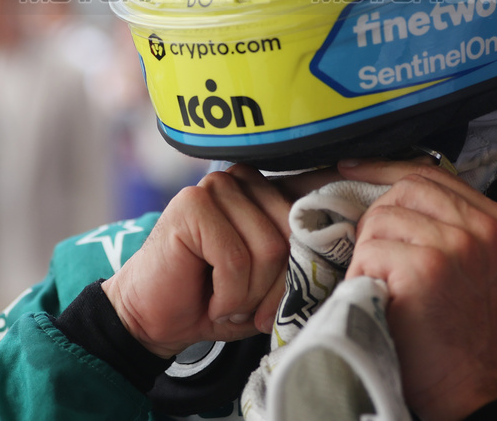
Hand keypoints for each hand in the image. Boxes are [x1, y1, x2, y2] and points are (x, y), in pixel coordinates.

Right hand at [102, 164, 337, 357]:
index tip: (300, 291)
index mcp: (266, 188)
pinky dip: (227, 295)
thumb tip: (343, 257)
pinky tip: (209, 298)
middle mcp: (243, 178)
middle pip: (292, 237)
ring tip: (225, 300)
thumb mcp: (270, 282)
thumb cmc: (214, 298)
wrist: (153, 318)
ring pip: (268, 249)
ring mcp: (216, 186)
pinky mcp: (192, 205)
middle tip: (248, 305)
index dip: (311, 259)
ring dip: (249, 295)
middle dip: (275, 287)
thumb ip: (301, 263)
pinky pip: (235, 260)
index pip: (313, 213)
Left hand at [341, 158, 496, 420]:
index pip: (431, 173)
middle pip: (405, 189)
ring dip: (369, 252)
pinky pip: (370, 249)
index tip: (353, 171)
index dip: (385, 170)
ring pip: (382, 218)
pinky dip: (362, 273)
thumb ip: (446, 222)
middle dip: (378, 218)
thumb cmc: (457, 329)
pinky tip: (378, 297)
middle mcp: (484, 228)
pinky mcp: (426, 267)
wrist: (466, 387)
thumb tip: (388, 189)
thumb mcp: (470, 264)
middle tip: (377, 256)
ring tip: (382, 284)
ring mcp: (457, 246)